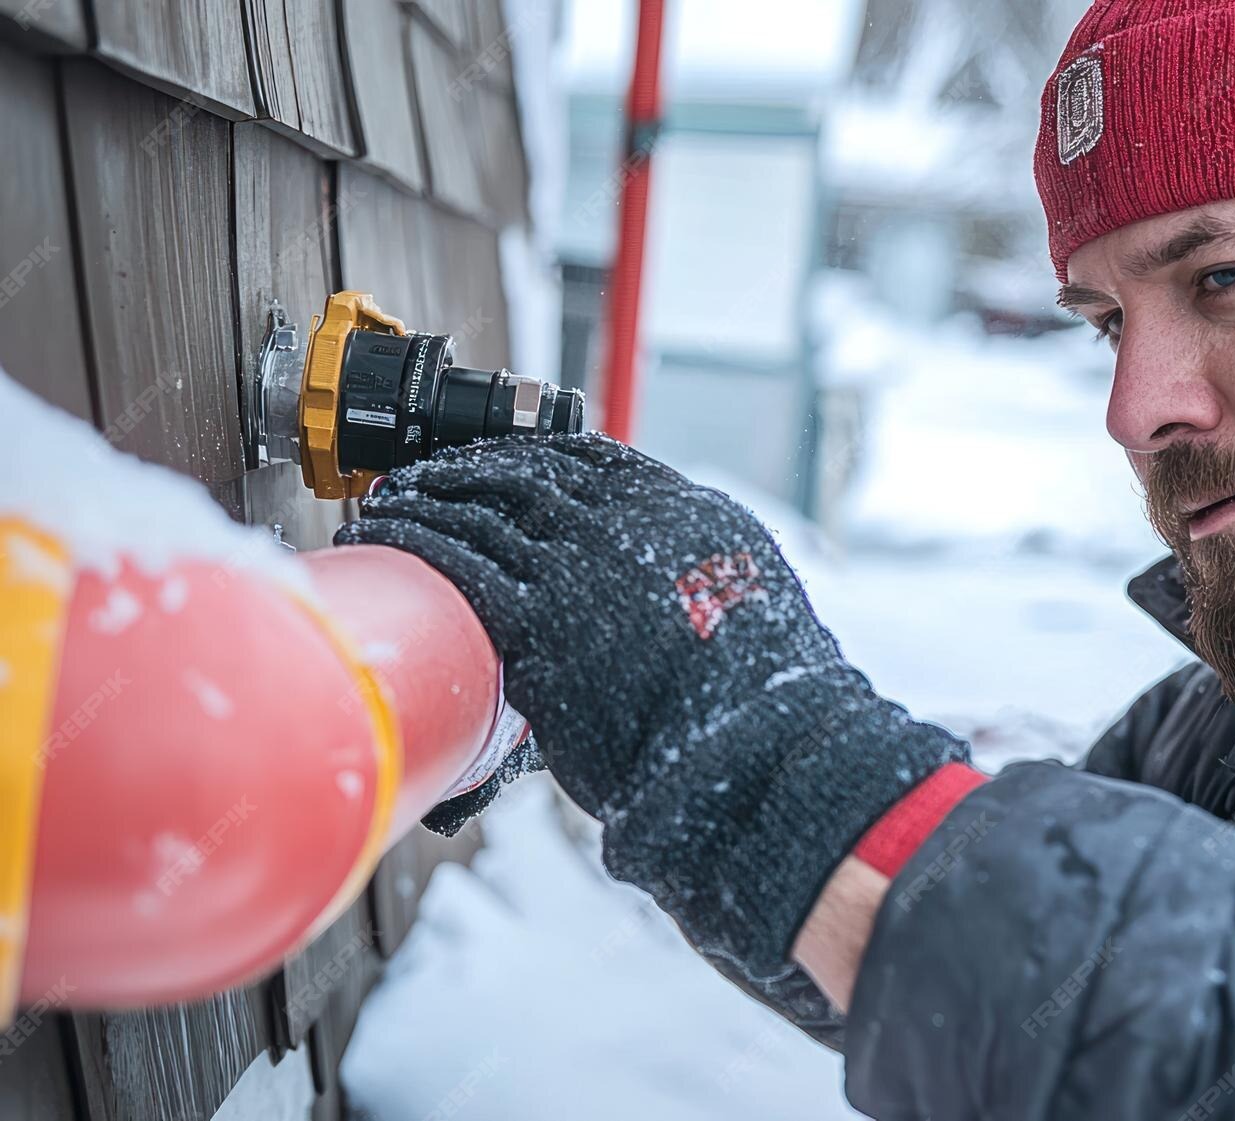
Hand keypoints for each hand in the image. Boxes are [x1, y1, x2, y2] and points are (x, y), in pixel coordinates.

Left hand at [335, 434, 965, 977]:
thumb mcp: (753, 603)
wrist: (755, 751)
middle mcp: (630, 522)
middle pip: (524, 473)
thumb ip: (704, 575)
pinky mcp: (541, 619)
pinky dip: (413, 540)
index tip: (495, 457)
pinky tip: (384, 537)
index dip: (528, 451)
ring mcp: (582, 566)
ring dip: (423, 499)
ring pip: (480, 510)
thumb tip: (670, 588)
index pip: (589, 458)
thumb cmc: (763, 700)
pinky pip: (458, 563)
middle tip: (424, 476)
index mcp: (685, 510)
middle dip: (464, 469)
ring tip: (386, 503)